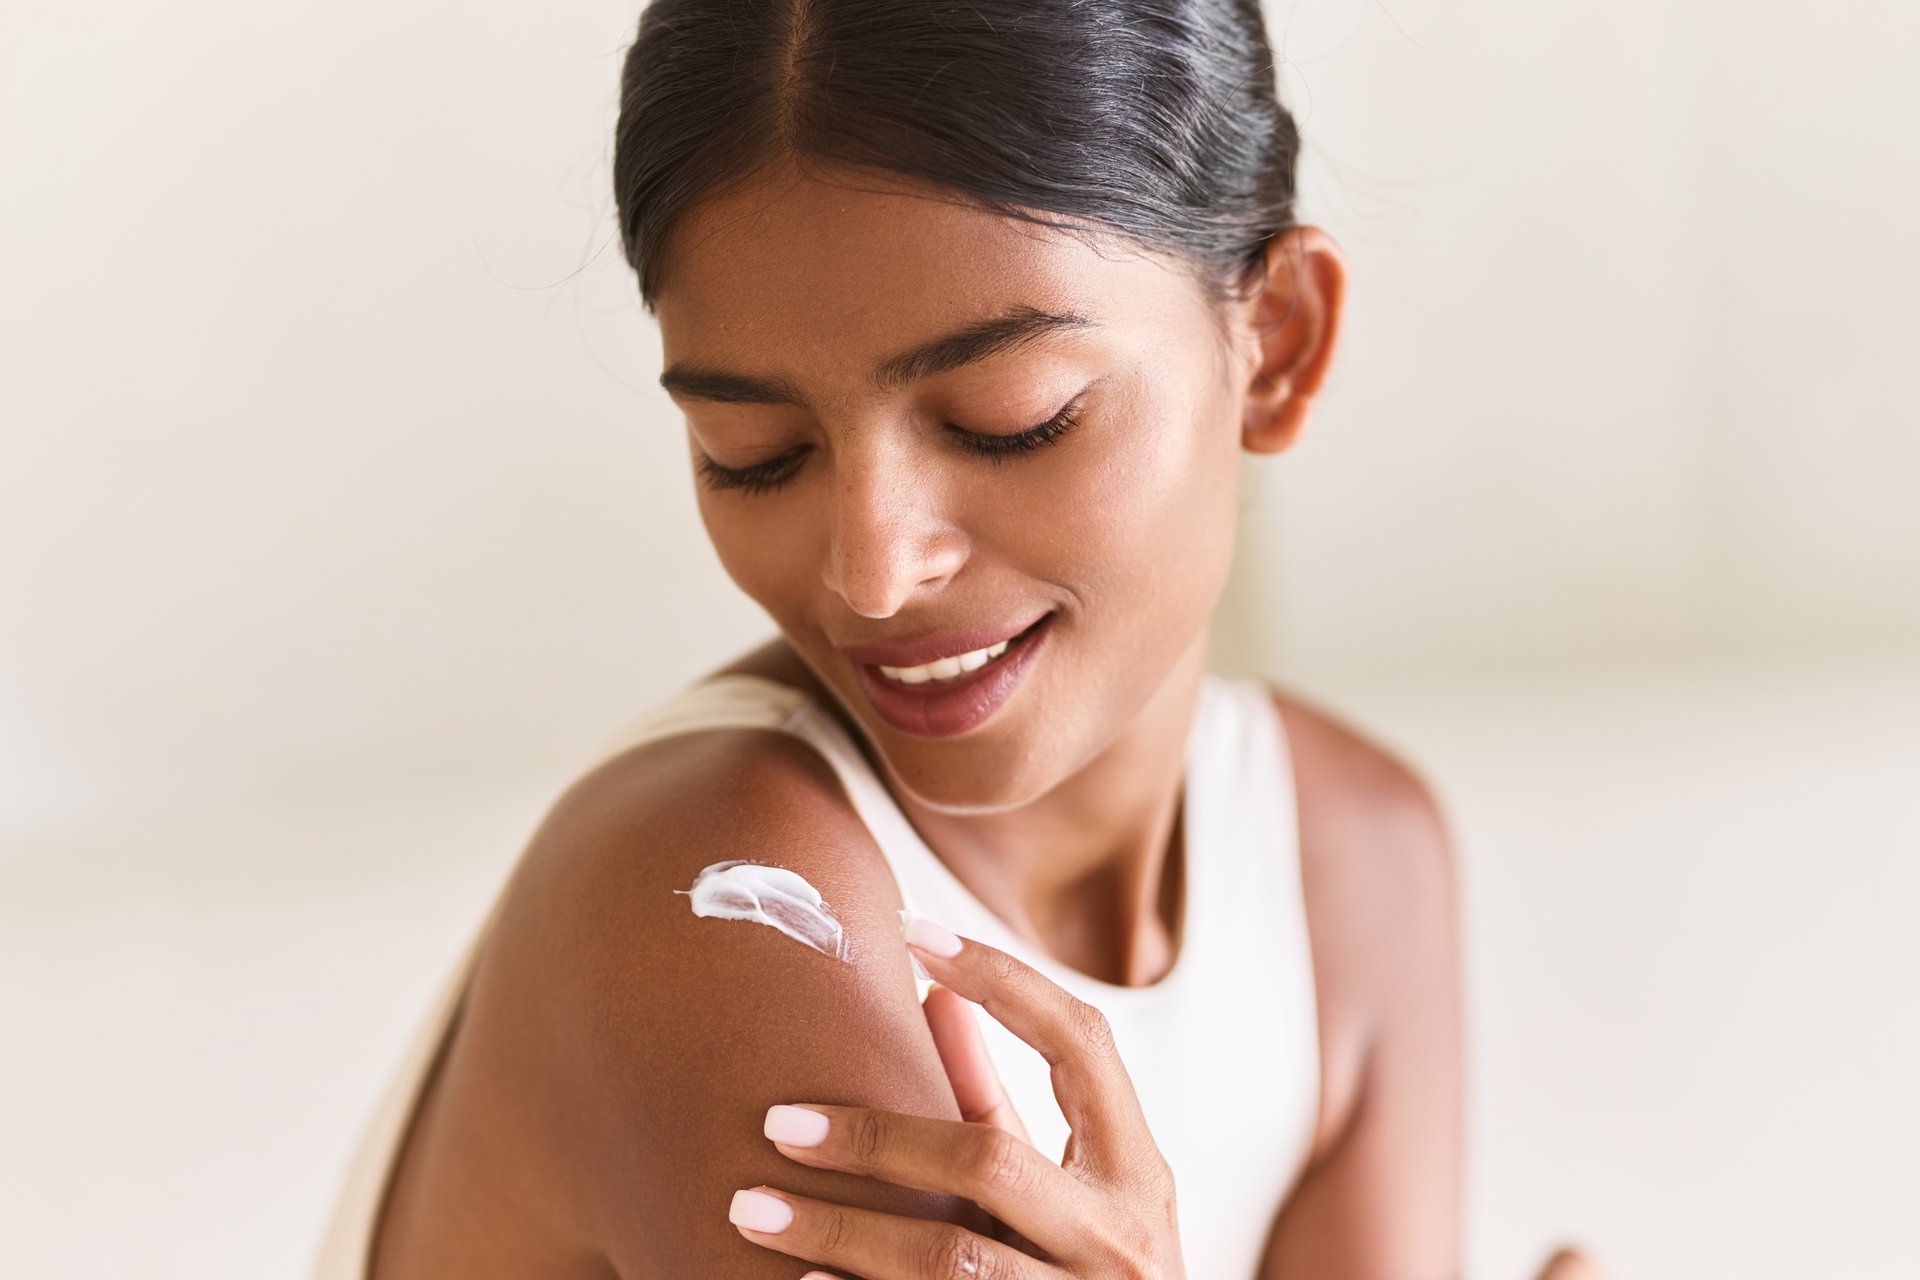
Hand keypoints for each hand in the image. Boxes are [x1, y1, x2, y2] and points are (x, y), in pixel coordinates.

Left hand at [728, 914, 1187, 1277]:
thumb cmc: (1088, 1273)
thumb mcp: (1064, 1187)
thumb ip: (996, 1100)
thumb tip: (936, 994)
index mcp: (1136, 1170)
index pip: (1079, 1042)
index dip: (1003, 978)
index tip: (913, 932)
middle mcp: (1120, 1237)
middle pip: (989, 1158)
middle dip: (873, 1133)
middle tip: (777, 1121)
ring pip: (949, 1259)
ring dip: (838, 1232)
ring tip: (751, 1208)